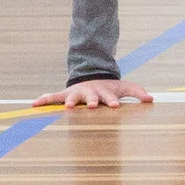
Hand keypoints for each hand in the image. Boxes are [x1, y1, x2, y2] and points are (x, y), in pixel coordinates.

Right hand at [34, 79, 152, 109]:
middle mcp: (89, 93)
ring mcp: (76, 93)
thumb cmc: (110, 88)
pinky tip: (33, 104)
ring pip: (71, 97)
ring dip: (68, 102)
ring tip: (66, 107)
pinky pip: (52, 97)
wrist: (93, 78)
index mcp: (104, 93)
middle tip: (91, 106)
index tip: (115, 106)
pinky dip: (43, 100)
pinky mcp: (64, 95)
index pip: (110, 98)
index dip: (112, 101)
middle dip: (91, 101)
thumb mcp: (125, 88)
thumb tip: (151, 99)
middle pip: (91, 98)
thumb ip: (138, 92)